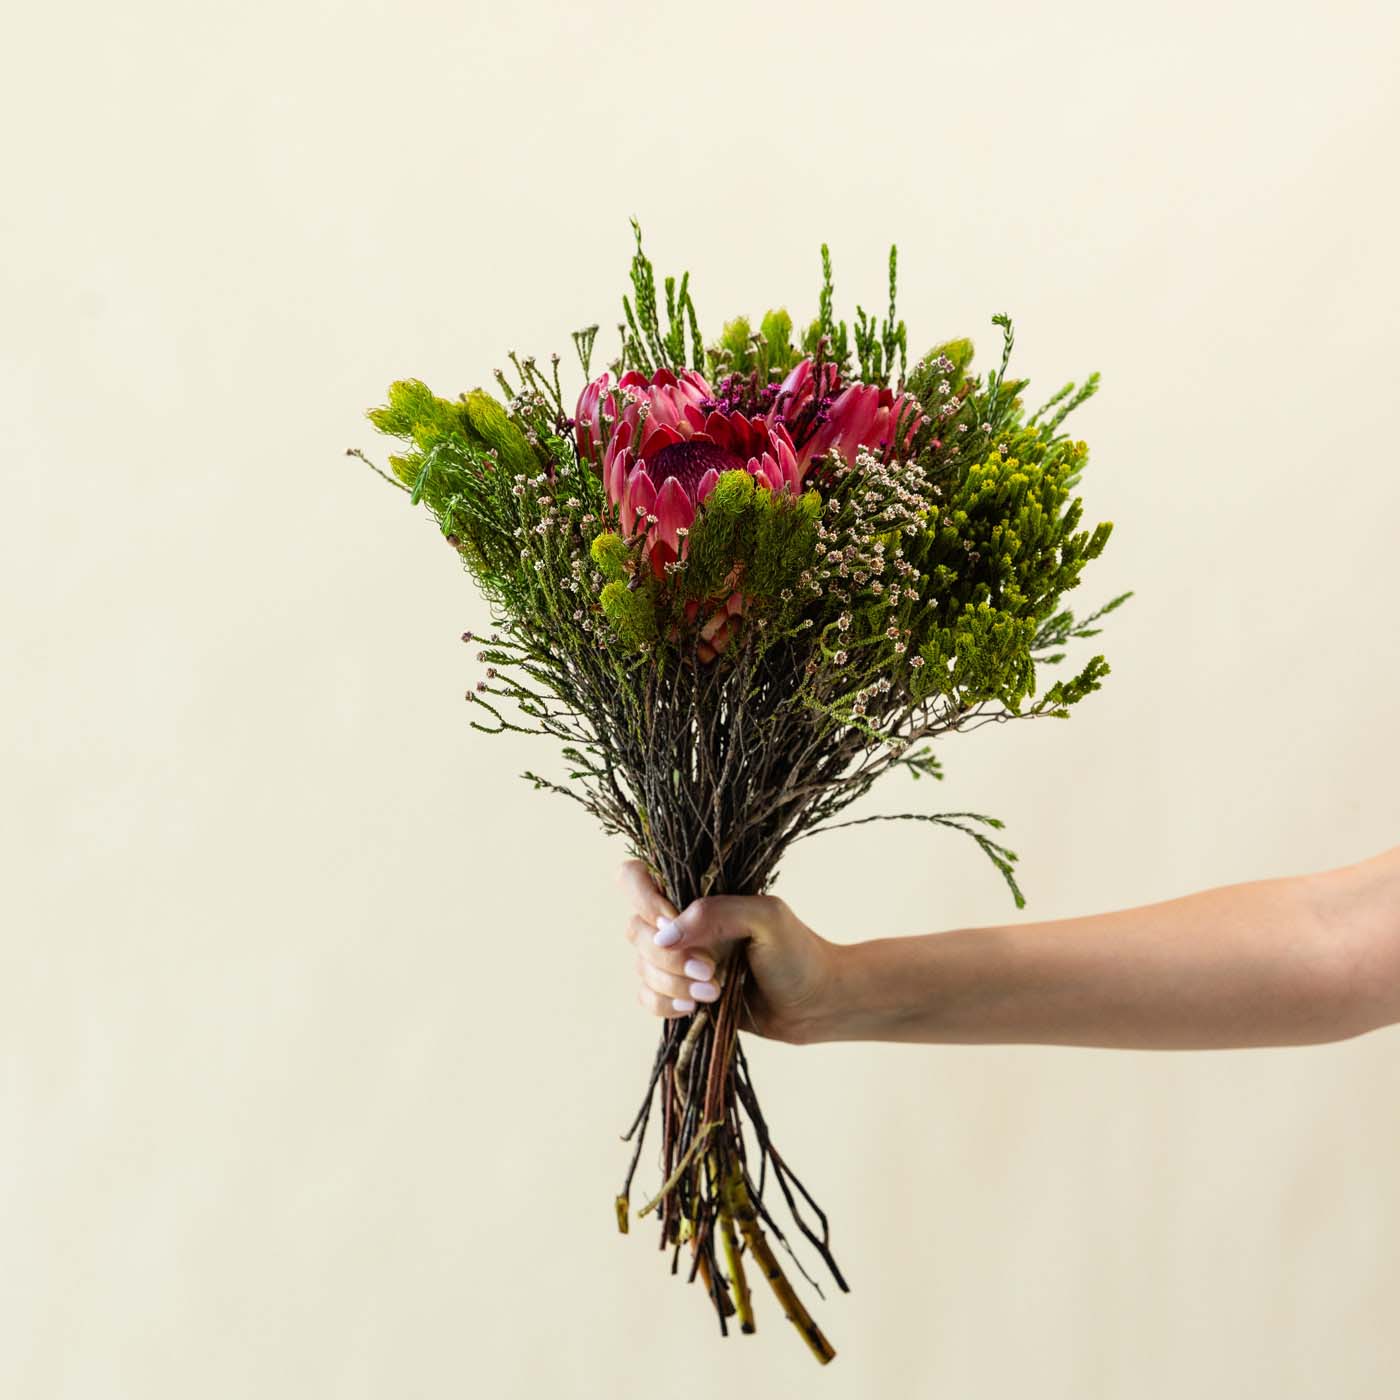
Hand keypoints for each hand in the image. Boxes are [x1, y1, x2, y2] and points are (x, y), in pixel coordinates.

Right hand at [618, 860, 840, 1043]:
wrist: (814, 1003)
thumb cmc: (797, 951)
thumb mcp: (767, 918)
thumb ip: (716, 913)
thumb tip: (666, 934)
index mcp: (695, 891)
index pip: (635, 878)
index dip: (643, 899)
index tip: (672, 922)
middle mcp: (679, 922)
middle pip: (635, 930)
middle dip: (669, 957)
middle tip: (710, 970)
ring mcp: (676, 958)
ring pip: (641, 967)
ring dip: (672, 985)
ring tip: (714, 993)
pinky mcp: (678, 993)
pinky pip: (646, 998)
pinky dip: (665, 1005)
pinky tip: (695, 1008)